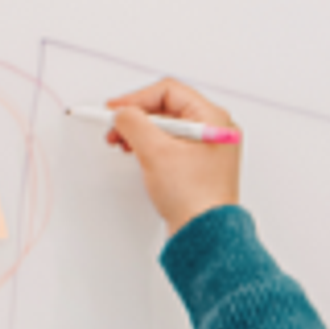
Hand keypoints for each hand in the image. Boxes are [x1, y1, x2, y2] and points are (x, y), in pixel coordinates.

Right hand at [104, 78, 242, 232]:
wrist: (204, 237)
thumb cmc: (194, 199)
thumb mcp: (155, 152)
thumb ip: (133, 123)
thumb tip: (122, 113)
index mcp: (213, 119)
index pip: (168, 92)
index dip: (137, 98)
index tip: (115, 109)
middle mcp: (214, 131)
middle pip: (166, 109)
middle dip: (136, 117)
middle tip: (115, 128)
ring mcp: (207, 150)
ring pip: (166, 128)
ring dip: (140, 132)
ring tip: (122, 143)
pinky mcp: (198, 167)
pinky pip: (171, 146)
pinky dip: (151, 147)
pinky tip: (137, 154)